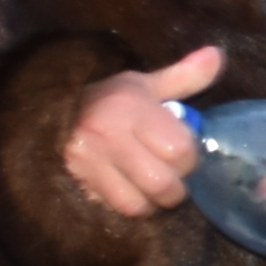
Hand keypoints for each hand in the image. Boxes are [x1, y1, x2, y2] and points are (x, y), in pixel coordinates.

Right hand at [66, 46, 221, 219]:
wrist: (48, 110)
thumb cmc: (109, 100)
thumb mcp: (145, 84)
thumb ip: (185, 76)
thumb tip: (217, 56)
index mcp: (130, 107)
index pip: (180, 149)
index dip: (190, 159)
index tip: (184, 154)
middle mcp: (106, 134)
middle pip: (162, 184)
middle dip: (176, 187)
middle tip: (172, 177)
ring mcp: (87, 162)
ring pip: (139, 204)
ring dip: (153, 202)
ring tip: (152, 187)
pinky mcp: (75, 182)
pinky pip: (116, 210)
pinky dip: (131, 206)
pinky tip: (132, 192)